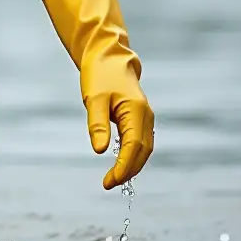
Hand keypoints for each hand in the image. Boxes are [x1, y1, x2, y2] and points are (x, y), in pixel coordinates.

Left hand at [81, 58, 153, 188]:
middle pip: (142, 152)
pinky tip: (120, 164)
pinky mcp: (140, 118)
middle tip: (108, 184)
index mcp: (137, 111)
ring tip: (113, 178)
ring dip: (131, 165)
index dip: (123, 167)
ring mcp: (145, 117)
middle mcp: (146, 116)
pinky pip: (140, 142)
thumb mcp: (94, 98)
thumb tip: (100, 151)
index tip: (110, 181)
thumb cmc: (100, 75)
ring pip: (143, 149)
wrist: (108, 57)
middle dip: (128, 171)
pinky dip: (132, 155)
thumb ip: (98, 124)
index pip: (134, 147)